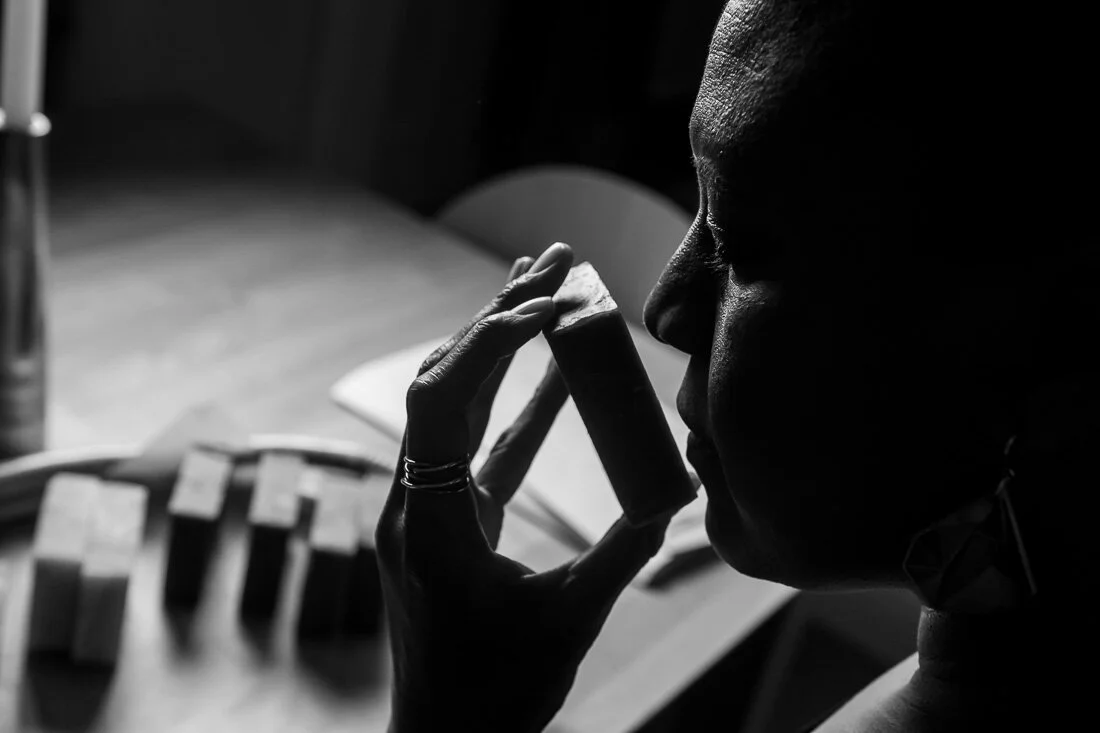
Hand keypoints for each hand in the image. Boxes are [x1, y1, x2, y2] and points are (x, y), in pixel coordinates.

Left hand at [377, 243, 669, 732]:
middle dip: (496, 318)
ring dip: (500, 349)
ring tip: (548, 289)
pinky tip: (557, 372)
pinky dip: (518, 407)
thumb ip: (623, 556)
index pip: (441, 402)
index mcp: (428, 523)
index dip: (486, 342)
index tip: (544, 303)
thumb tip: (675, 495)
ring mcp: (426, 508)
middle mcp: (413, 502)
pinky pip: (481, 450)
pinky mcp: (448, 520)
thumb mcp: (570, 623)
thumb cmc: (495, 696)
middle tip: (552, 261)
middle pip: (445, 385)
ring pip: (458, 408)